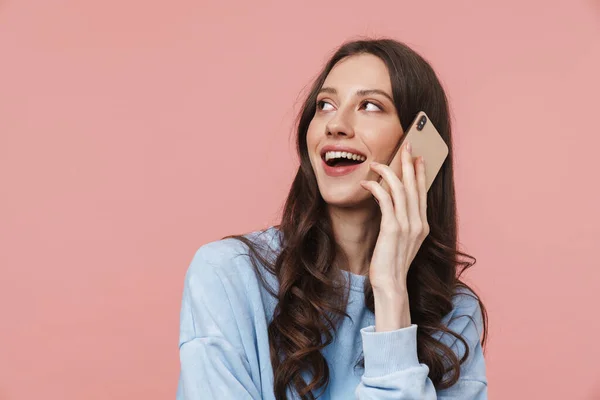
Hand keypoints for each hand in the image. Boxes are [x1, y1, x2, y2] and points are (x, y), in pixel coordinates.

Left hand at [359, 142, 429, 328]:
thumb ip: (401, 223)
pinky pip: (385, 199)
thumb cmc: (391, 264)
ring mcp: (407, 225)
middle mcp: (418, 223)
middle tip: (406, 145)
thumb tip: (391, 206)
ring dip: (389, 171)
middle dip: (409, 163)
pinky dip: (376, 187)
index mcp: (422, 225)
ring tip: (376, 162)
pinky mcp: (392, 228)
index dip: (420, 172)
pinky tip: (367, 182)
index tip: (418, 157)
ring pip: (401, 188)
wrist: (390, 284)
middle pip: (415, 185)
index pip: (423, 192)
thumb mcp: (401, 241)